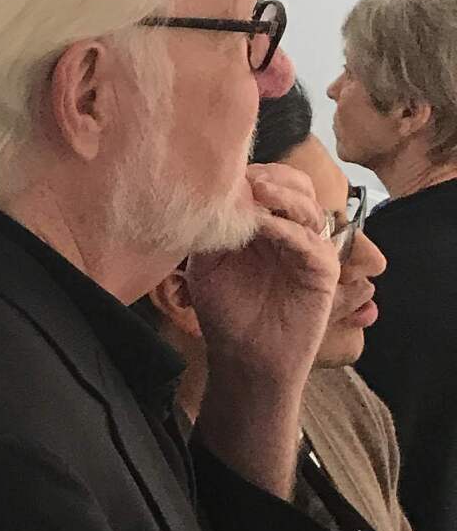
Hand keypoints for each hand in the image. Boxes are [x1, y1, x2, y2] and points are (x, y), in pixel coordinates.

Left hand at [184, 165, 337, 391]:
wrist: (244, 359)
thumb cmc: (225, 313)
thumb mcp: (207, 263)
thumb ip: (213, 227)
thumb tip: (213, 190)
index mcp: (265, 225)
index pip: (268, 182)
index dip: (249, 173)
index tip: (224, 171)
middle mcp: (291, 232)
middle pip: (295, 185)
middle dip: (271, 175)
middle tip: (245, 177)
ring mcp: (310, 248)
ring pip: (307, 206)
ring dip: (282, 194)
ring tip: (256, 190)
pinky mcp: (323, 270)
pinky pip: (310, 240)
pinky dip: (286, 228)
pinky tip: (263, 225)